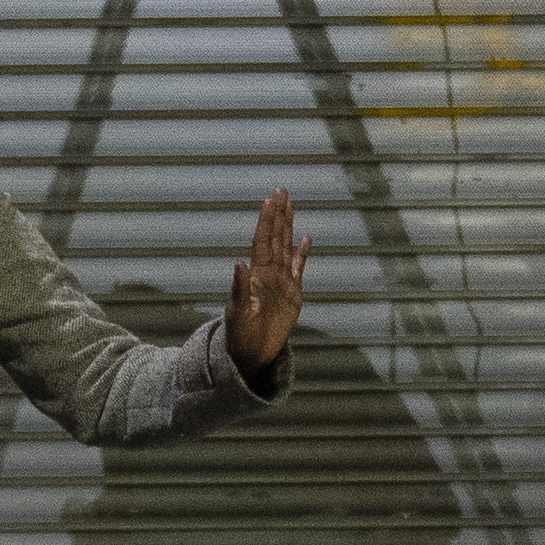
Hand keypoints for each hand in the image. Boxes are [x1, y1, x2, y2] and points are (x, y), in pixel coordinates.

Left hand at [225, 189, 308, 376]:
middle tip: (281, 190)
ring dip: (289, 227)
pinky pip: (299, 269)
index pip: (262, 241)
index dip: (266, 221)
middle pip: (276, 237)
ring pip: (286, 247)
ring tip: (290, 205)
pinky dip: (303, 254)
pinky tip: (306, 239)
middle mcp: (269, 273)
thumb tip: (238, 262)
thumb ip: (239, 288)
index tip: (268, 200)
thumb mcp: (237, 313)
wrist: (251, 354)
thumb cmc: (239, 335)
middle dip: (278, 214)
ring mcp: (281, 282)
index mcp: (256, 275)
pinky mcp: (293, 295)